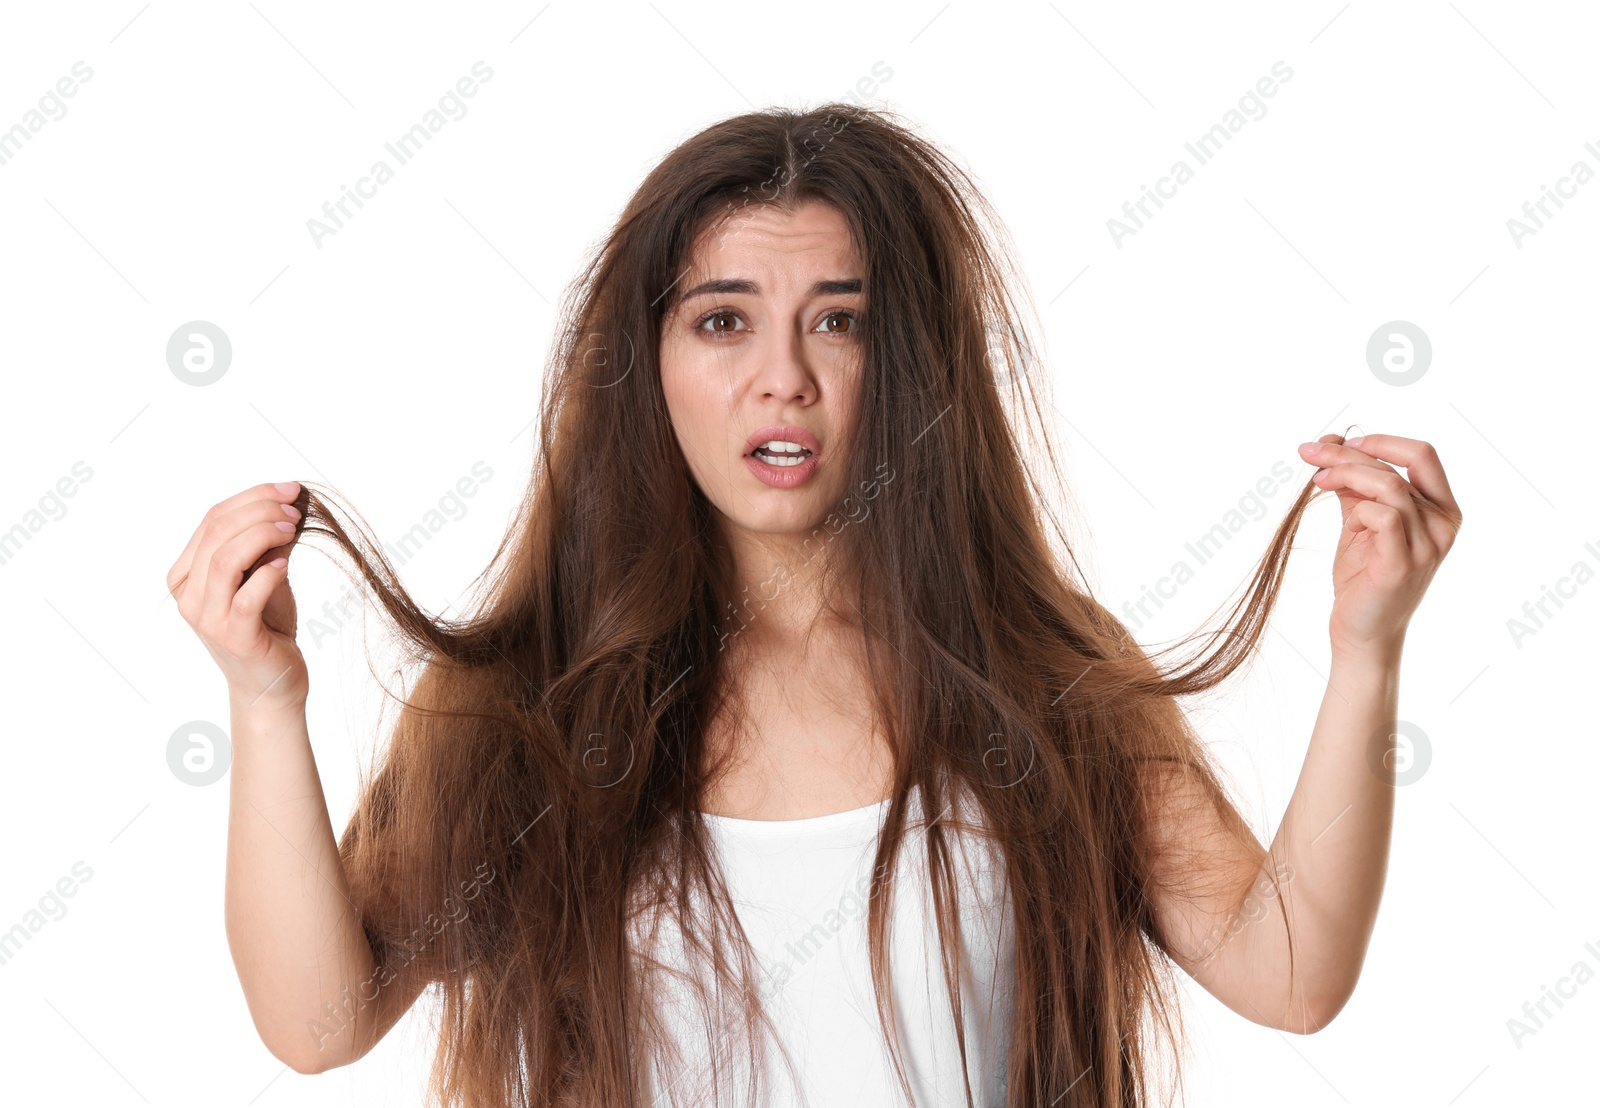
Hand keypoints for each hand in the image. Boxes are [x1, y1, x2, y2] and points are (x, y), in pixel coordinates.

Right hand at [167, 481, 309, 709]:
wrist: (271, 683)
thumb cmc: (267, 626)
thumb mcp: (265, 576)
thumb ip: (266, 545)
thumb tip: (288, 505)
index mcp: (186, 574)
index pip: (212, 520)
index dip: (252, 497)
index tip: (290, 488)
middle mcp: (188, 595)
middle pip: (217, 533)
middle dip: (260, 510)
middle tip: (295, 507)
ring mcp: (207, 618)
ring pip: (225, 559)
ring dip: (262, 535)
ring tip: (293, 528)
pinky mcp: (233, 637)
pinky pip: (246, 596)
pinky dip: (267, 574)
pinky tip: (284, 564)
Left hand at [1297, 434, 1462, 658]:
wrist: (1360, 630)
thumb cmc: (1362, 576)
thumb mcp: (1359, 522)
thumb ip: (1354, 486)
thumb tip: (1331, 443)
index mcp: (1441, 509)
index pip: (1422, 455)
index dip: (1380, 440)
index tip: (1336, 441)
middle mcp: (1443, 525)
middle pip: (1401, 466)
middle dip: (1349, 452)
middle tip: (1309, 453)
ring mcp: (1427, 546)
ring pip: (1389, 486)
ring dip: (1345, 475)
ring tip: (1317, 481)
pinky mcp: (1403, 564)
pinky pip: (1382, 516)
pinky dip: (1357, 509)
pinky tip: (1345, 523)